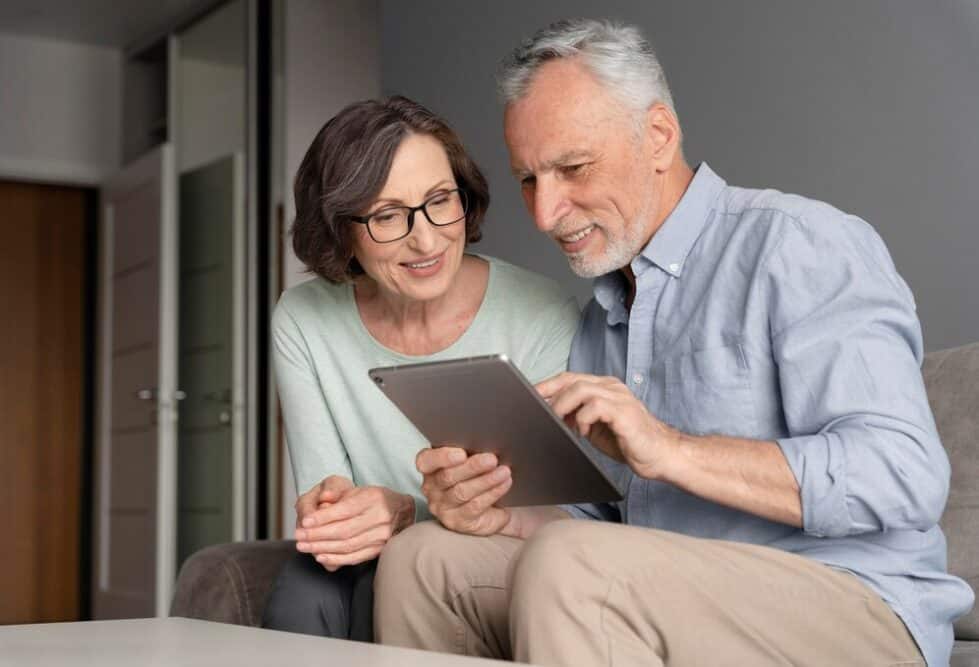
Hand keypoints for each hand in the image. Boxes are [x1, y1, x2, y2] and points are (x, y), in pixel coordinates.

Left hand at [294, 483, 414, 570]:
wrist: (402, 511)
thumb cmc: (374, 499)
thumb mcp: (358, 490)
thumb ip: (338, 494)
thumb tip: (322, 498)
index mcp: (373, 498)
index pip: (344, 510)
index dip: (322, 518)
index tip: (304, 522)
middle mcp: (380, 517)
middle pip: (344, 530)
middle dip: (317, 535)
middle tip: (298, 536)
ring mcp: (382, 536)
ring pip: (347, 545)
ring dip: (322, 548)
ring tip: (303, 546)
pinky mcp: (380, 549)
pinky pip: (355, 557)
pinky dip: (335, 559)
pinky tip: (320, 556)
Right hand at [416, 447, 511, 535]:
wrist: (492, 505)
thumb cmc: (477, 476)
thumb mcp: (470, 461)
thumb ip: (470, 452)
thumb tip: (486, 442)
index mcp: (430, 468)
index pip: (425, 461)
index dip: (442, 457)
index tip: (462, 453)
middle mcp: (432, 488)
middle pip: (447, 476)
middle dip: (472, 467)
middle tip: (492, 459)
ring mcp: (442, 507)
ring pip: (462, 492)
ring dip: (486, 480)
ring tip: (504, 472)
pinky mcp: (457, 521)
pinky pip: (474, 506)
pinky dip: (492, 493)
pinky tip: (504, 484)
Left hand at [536, 372, 678, 479]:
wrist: (660, 454)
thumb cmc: (628, 441)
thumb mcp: (594, 427)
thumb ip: (575, 417)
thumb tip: (549, 414)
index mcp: (604, 387)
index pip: (569, 378)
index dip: (547, 385)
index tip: (528, 396)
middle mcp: (611, 387)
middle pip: (571, 380)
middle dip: (548, 394)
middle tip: (536, 411)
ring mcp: (619, 397)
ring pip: (580, 390)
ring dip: (563, 406)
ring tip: (558, 422)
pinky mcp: (624, 412)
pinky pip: (595, 407)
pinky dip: (582, 419)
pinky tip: (583, 433)